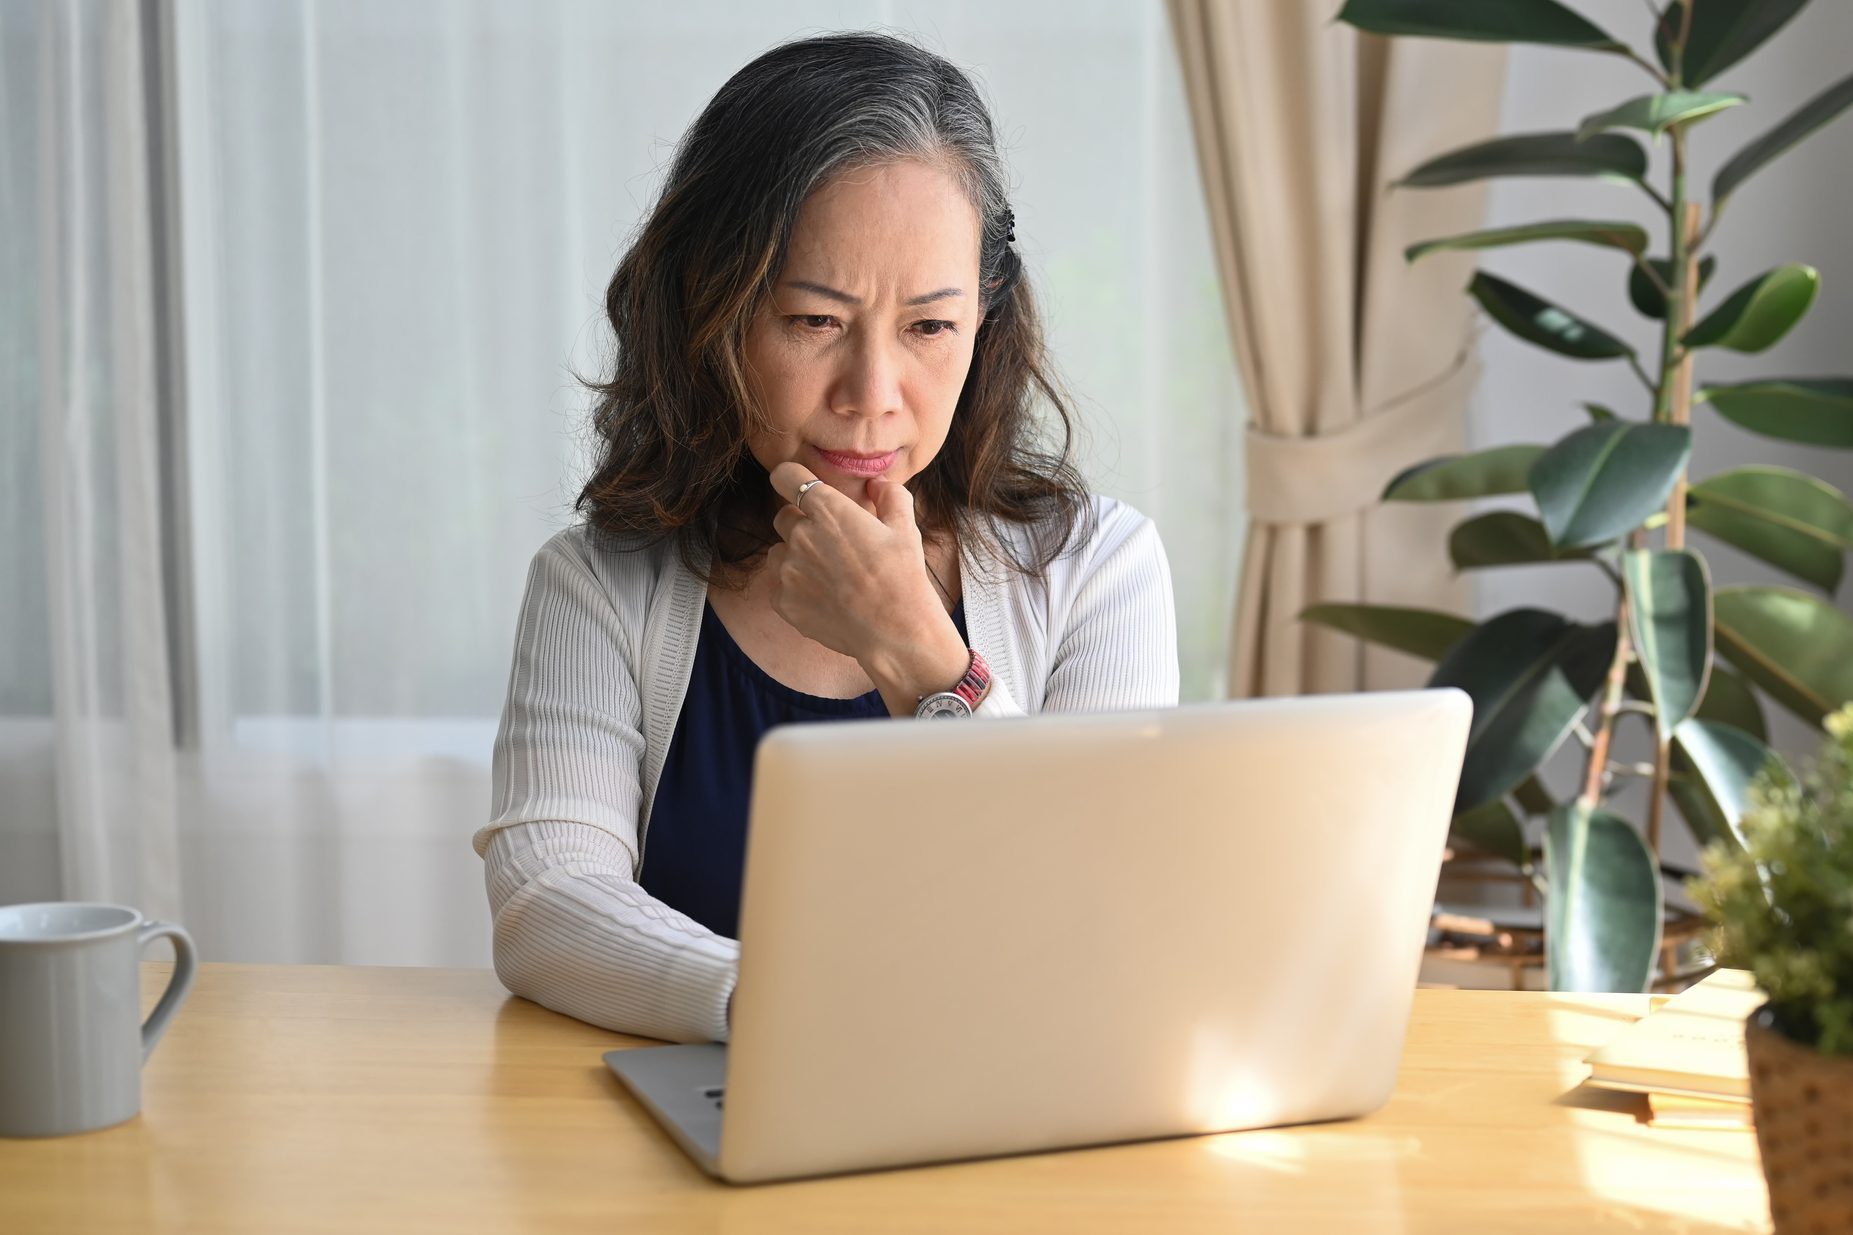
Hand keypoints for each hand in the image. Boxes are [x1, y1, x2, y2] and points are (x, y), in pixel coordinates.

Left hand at [766, 464, 942, 661]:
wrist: (895, 631)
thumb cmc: (902, 577)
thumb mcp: (905, 527)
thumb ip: (889, 495)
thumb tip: (875, 485)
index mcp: (829, 510)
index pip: (787, 476)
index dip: (790, 477)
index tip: (796, 484)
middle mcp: (801, 535)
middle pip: (783, 517)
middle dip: (802, 524)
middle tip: (830, 543)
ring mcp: (789, 570)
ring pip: (778, 552)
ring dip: (794, 556)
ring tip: (826, 574)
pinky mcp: (783, 600)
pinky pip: (779, 585)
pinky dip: (795, 589)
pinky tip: (824, 597)